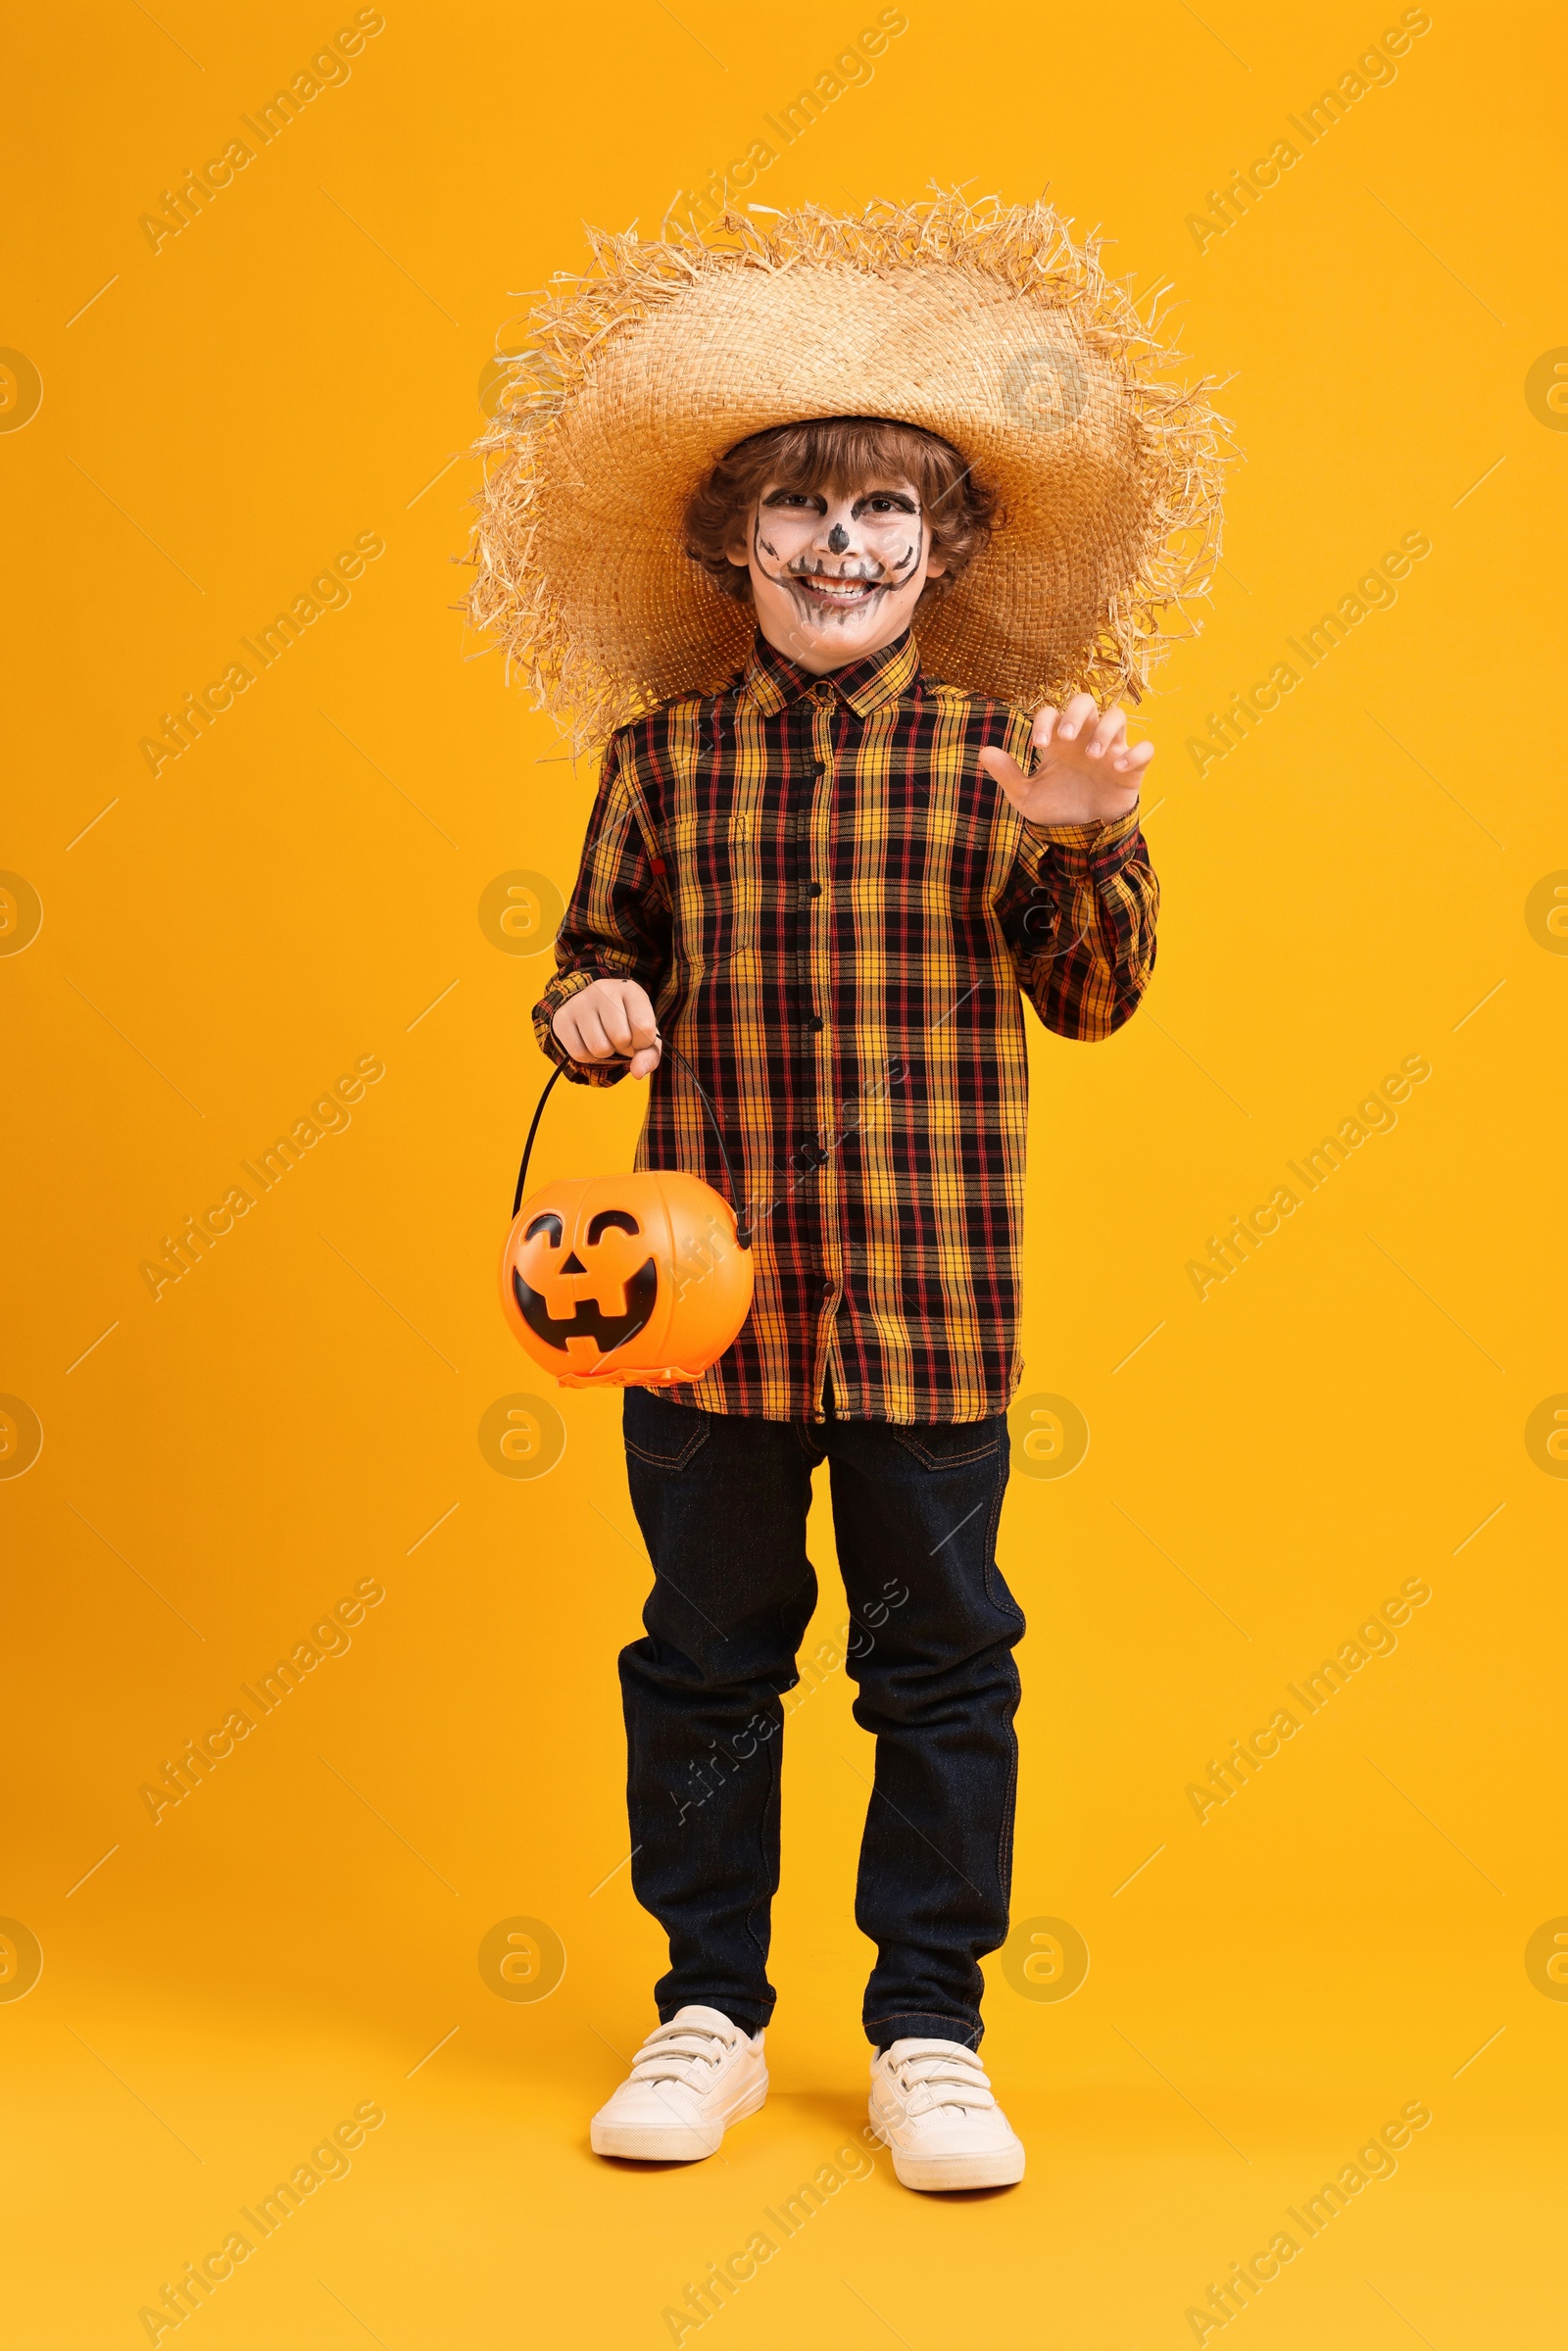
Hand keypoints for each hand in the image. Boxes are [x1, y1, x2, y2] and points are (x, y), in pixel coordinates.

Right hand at [551, 978, 661, 1077]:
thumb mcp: (644, 1034)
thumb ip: (649, 1055)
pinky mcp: (562, 1018)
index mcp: (630, 990)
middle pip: (620, 1038)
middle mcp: (603, 990)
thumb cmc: (626, 1024)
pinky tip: (588, 1041)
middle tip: (618, 1036)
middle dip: (623, 1046)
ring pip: (599, 1048)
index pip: (644, 1028)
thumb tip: (638, 1072)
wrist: (594, 1010)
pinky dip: (588, 1056)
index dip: (643, 1042)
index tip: (637, 1034)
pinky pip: (579, 1054)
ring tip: (604, 1037)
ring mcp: (579, 1002)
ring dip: (605, 1052)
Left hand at [977, 692, 1151, 826]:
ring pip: (1117, 716)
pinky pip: (1145, 749)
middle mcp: (1085, 738)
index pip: (1052, 713)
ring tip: (1092, 755)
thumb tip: (983, 751)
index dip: (1045, 722)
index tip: (1038, 745)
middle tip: (1066, 737)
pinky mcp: (1132, 767)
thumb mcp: (1026, 796)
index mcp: (1060, 741)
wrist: (1082, 833)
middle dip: (1076, 713)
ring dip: (1104, 730)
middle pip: (1086, 701)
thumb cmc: (1056, 807)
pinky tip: (1116, 768)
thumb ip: (1007, 773)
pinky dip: (1135, 754)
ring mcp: (1111, 749)